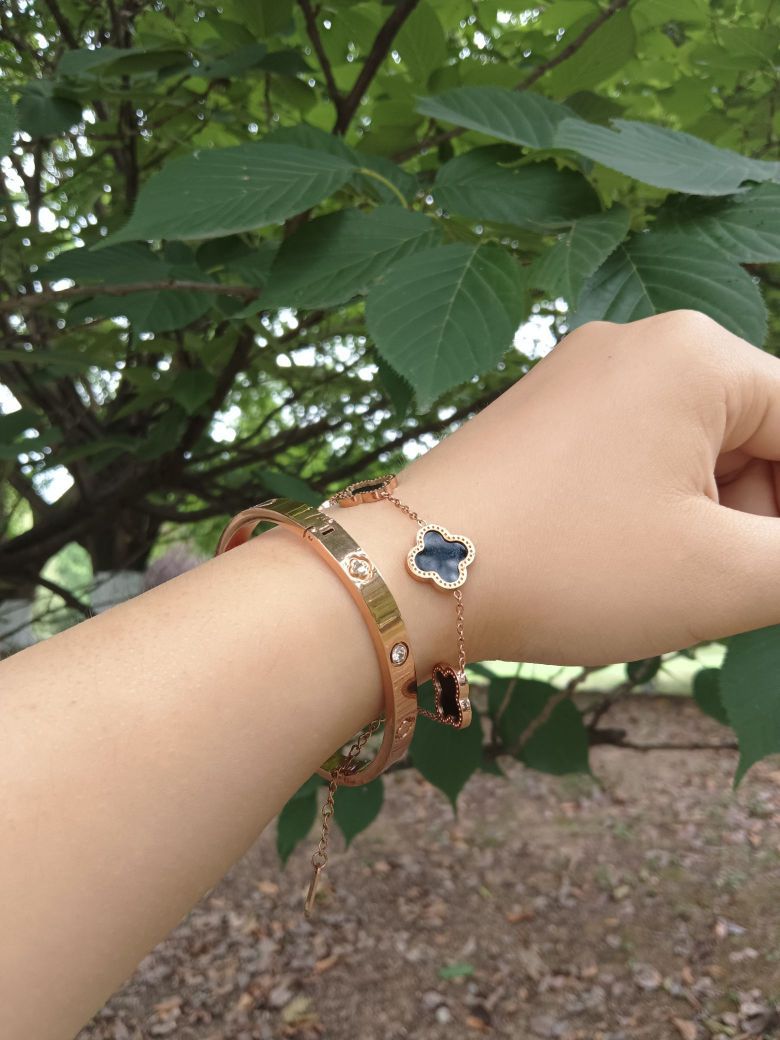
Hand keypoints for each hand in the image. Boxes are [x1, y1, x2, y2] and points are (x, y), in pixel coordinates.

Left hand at [378, 310, 779, 667]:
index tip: (760, 573)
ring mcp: (579, 375)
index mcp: (698, 354)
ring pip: (691, 450)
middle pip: (754, 435)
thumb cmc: (568, 566)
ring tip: (657, 578)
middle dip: (754, 517)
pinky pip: (631, 454)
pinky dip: (648, 508)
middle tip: (710, 586)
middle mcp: (637, 343)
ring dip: (702, 520)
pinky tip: (612, 558)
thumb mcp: (723, 576)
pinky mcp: (540, 415)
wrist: (404, 574)